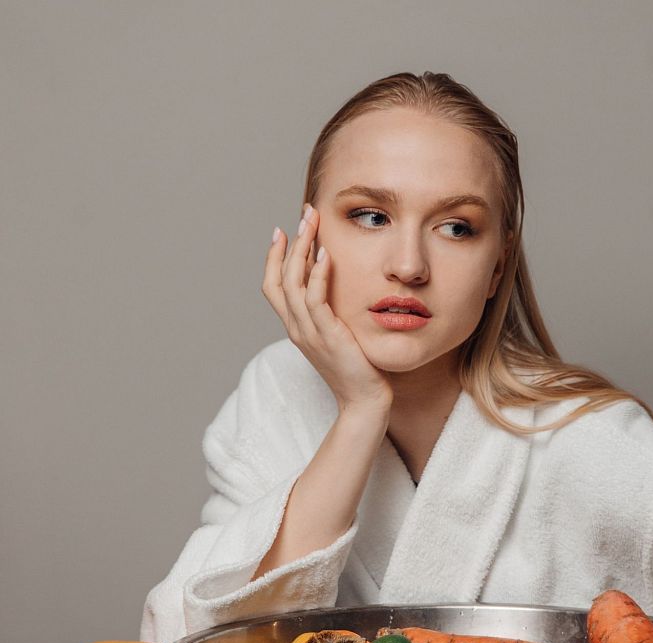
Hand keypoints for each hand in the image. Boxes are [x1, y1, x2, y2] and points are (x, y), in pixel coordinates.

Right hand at [263, 204, 392, 411]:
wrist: (364, 402)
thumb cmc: (357, 368)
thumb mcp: (338, 334)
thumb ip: (330, 312)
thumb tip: (334, 286)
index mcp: (296, 327)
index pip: (273, 286)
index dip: (273, 258)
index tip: (281, 231)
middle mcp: (296, 328)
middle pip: (279, 278)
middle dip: (289, 243)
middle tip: (303, 215)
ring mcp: (309, 332)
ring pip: (293, 283)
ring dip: (301, 249)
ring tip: (312, 223)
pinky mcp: (327, 336)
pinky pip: (316, 300)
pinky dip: (318, 275)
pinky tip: (326, 254)